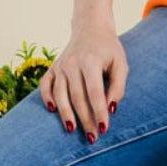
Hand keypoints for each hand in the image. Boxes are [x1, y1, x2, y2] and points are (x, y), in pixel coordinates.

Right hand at [39, 20, 127, 139]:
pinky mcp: (52, 67)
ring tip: (72, 130)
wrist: (90, 28)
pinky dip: (46, 98)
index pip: (95, 92)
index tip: (104, 129)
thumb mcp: (121, 64)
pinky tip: (52, 110)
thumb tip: (111, 109)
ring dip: (65, 114)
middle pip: (77, 97)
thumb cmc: (109, 50)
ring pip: (59, 94)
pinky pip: (45, 85)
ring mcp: (60, 65)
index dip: (98, 112)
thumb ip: (119, 86)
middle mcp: (72, 63)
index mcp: (91, 61)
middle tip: (92, 138)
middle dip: (84, 119)